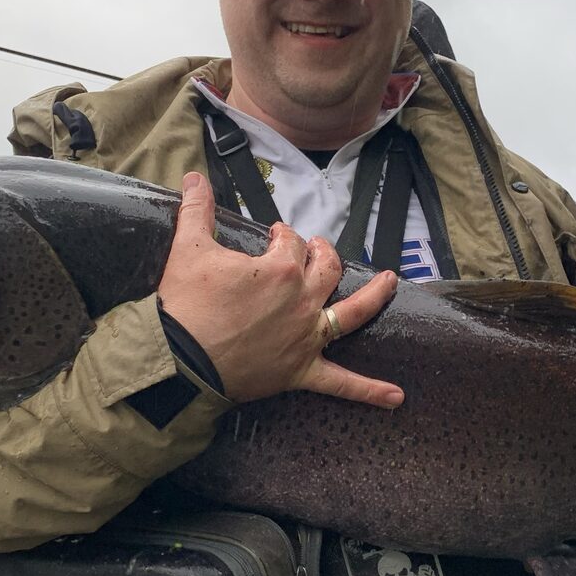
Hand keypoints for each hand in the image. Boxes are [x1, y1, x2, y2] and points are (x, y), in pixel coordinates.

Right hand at [157, 172, 403, 406]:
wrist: (177, 360)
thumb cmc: (184, 304)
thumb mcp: (188, 248)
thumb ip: (197, 209)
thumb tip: (195, 176)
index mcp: (281, 270)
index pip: (293, 243)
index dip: (284, 236)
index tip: (274, 235)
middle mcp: (302, 300)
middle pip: (327, 267)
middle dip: (323, 252)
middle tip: (316, 249)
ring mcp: (306, 337)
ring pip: (352, 313)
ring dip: (375, 296)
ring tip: (390, 282)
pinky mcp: (300, 371)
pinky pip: (340, 383)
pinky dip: (369, 391)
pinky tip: (397, 398)